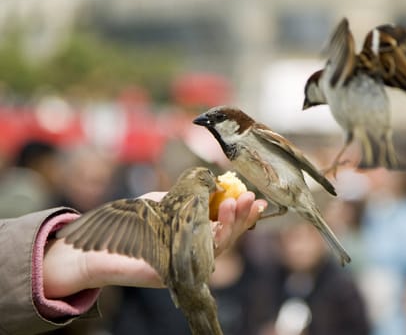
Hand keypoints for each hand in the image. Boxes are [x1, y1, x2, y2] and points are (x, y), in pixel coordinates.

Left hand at [43, 192, 266, 297]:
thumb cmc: (133, 221)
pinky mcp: (180, 270)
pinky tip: (217, 221)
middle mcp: (197, 248)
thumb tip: (215, 182)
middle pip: (229, 235)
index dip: (243, 211)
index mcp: (197, 232)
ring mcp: (189, 261)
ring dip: (232, 224)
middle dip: (243, 216)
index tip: (256, 198)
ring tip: (236, 203)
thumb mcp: (168, 199)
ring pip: (220, 245)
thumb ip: (191, 193)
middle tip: (251, 198)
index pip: (226, 222)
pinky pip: (202, 255)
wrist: (102, 244)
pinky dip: (212, 237)